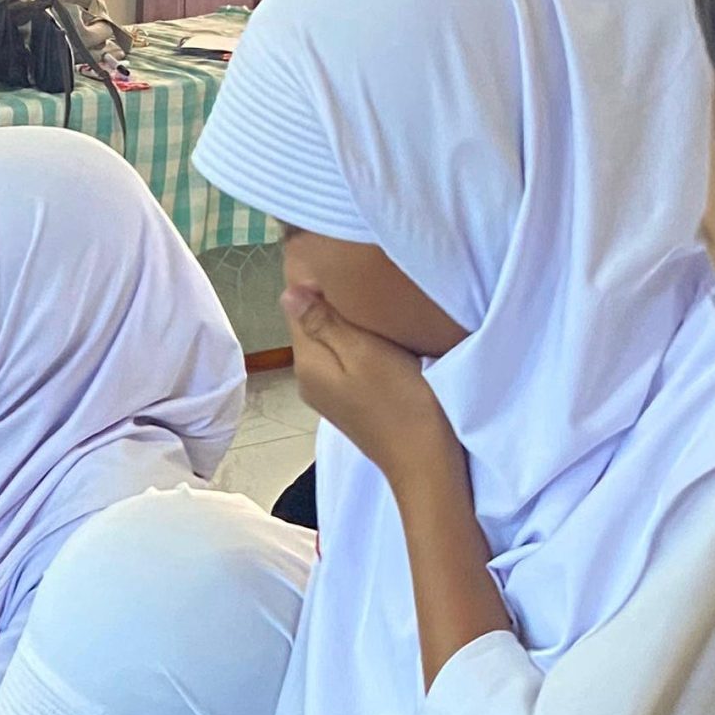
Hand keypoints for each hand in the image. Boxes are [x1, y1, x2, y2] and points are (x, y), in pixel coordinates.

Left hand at [280, 283, 461, 489]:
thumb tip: (288, 291)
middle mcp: (307, 378)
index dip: (311, 277)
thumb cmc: (402, 402)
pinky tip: (374, 329)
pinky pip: (341, 356)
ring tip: (369, 292)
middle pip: (309, 322)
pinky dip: (352, 338)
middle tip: (358, 267)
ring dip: (342, 317)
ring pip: (326, 339)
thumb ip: (324, 323)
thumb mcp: (364, 354)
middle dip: (327, 296)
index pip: (294, 306)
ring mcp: (326, 391)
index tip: (336, 253)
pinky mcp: (347, 398)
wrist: (425, 460)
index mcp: (307, 363)